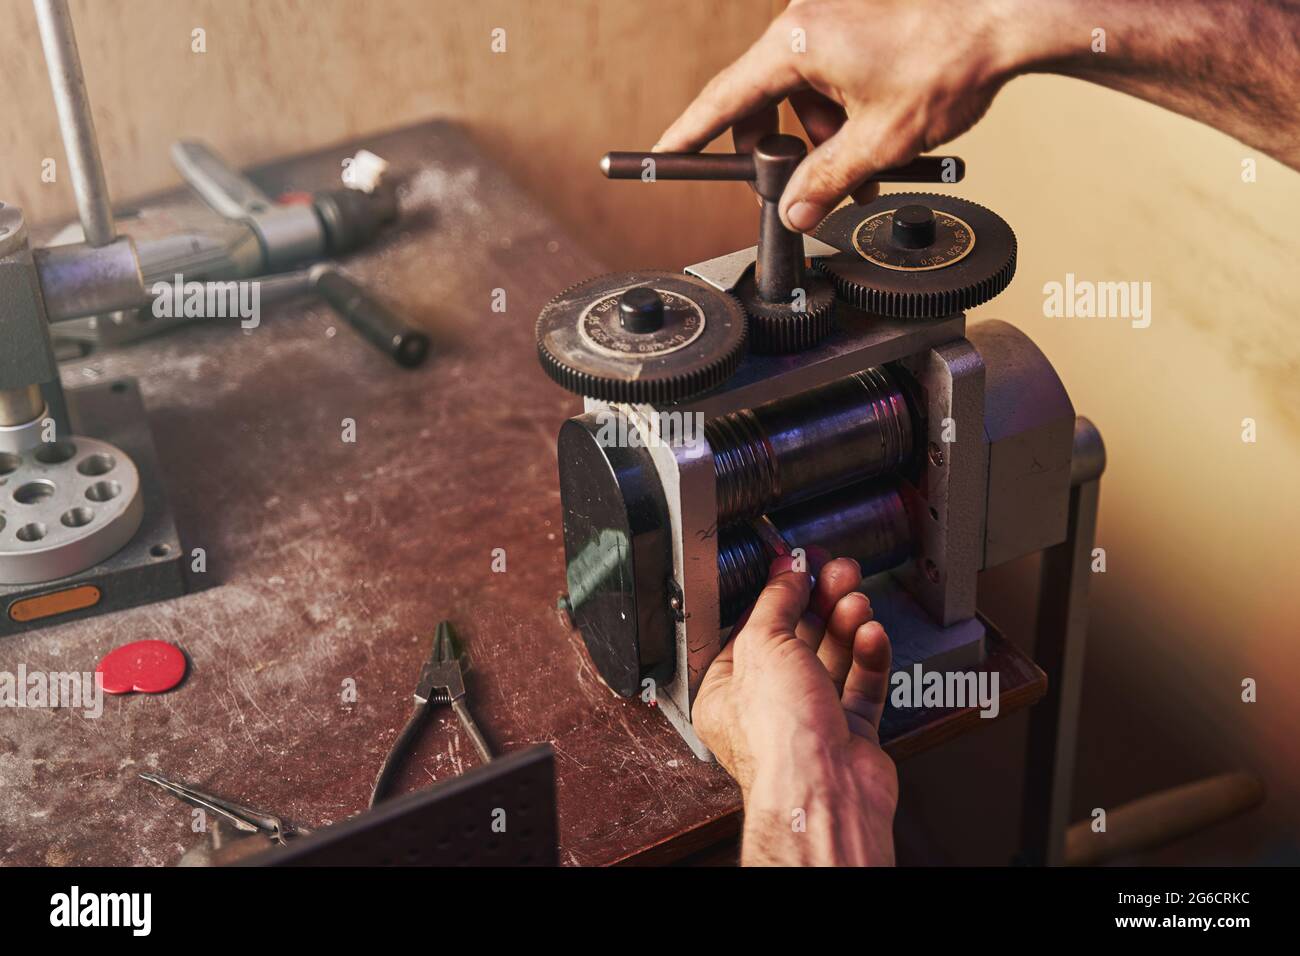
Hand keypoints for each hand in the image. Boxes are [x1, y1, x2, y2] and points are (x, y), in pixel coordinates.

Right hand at [655, 0, 1019, 232]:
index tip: (664, 152)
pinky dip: (844, 112)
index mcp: (798, 40)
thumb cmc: (949, 63)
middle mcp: (807, 18)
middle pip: (764, 100)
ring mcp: (833, 13)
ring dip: (824, 138)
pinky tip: (877, 141)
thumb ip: (826, 182)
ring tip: (865, 172)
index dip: (691, 132)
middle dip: (784, 152)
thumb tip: (794, 213)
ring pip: (803, 93)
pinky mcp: (858, 17)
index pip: (725, 97)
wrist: (1007, 20)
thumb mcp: (879, 142)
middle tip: (802, 191)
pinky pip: (831, 74)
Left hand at [693, 554, 897, 865]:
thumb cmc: (779, 740)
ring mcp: (810, 723)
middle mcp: (766, 710)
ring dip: (846, 625)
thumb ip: (776, 603)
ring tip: (857, 600)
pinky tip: (872, 635)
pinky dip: (869, 657)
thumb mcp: (763, 645)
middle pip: (796, 641)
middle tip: (839, 574)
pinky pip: (861, 686)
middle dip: (820, 603)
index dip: (778, 594)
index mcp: (726, 692)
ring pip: (831, 660)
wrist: (825, 793)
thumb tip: (785, 574)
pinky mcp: (849, 735)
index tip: (799, 568)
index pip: (752, 629)